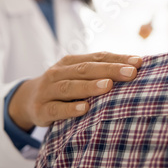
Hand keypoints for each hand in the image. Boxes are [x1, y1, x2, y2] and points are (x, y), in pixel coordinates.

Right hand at [8, 52, 142, 129]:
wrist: (27, 100)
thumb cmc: (63, 87)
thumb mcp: (76, 76)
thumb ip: (99, 72)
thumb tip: (135, 69)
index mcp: (70, 62)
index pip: (97, 57)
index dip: (118, 59)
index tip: (139, 63)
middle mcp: (58, 72)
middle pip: (86, 69)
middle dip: (109, 70)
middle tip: (131, 73)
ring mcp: (48, 90)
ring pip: (70, 87)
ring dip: (90, 86)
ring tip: (109, 86)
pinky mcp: (41, 110)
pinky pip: (56, 109)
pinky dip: (70, 108)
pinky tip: (85, 108)